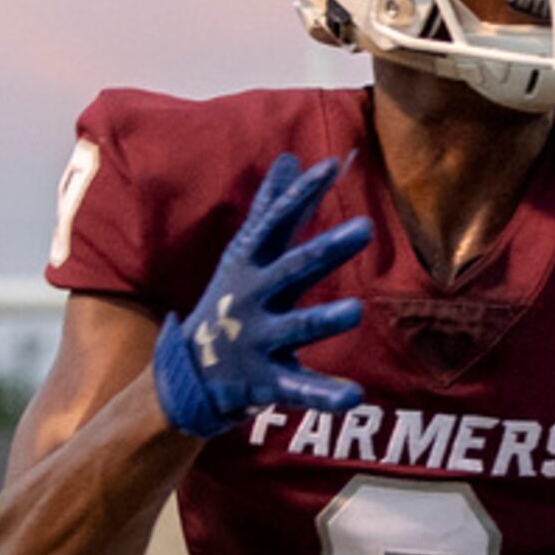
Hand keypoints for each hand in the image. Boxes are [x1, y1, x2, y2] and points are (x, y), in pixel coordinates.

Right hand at [152, 153, 374, 438]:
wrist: (189, 372)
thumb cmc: (231, 301)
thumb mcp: (246, 254)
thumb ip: (273, 208)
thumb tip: (290, 158)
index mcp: (251, 264)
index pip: (277, 223)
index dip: (302, 196)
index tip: (333, 166)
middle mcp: (254, 298)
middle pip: (293, 269)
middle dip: (325, 250)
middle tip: (365, 228)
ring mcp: (259, 340)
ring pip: (295, 328)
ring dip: (322, 320)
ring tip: (356, 311)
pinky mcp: (267, 380)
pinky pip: (299, 387)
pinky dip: (324, 393)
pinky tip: (353, 395)